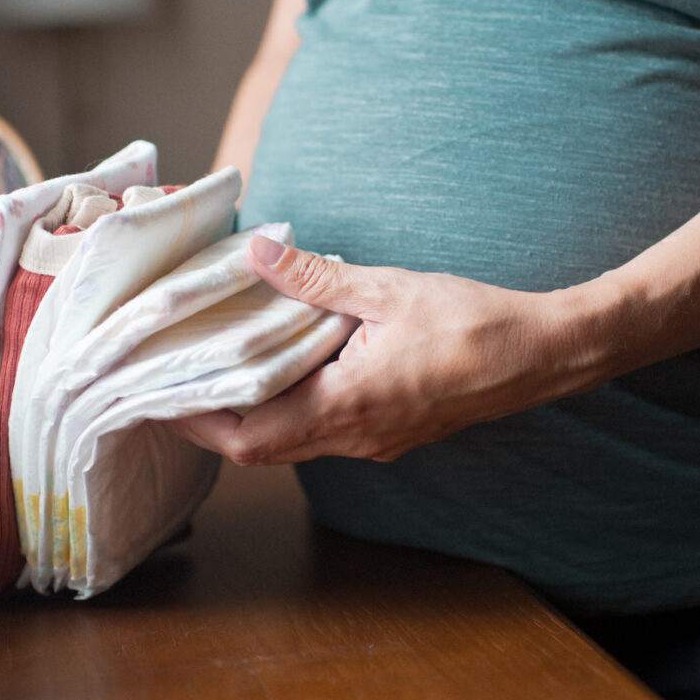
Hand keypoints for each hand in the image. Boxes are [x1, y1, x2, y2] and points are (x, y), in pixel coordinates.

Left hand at [164, 235, 611, 464]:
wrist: (543, 354)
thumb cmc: (474, 323)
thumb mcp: (388, 288)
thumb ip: (315, 276)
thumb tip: (256, 250)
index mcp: (349, 406)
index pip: (248, 435)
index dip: (195, 421)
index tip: (155, 394)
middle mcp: (357, 437)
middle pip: (259, 449)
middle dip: (208, 421)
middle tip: (168, 382)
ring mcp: (375, 441)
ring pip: (289, 444)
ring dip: (247, 416)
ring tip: (210, 371)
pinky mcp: (390, 433)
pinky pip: (321, 433)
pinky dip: (285, 409)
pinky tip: (276, 370)